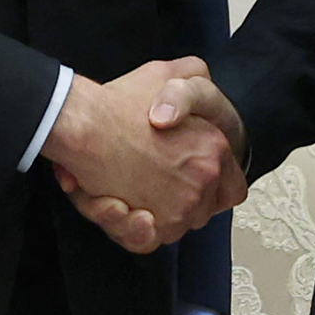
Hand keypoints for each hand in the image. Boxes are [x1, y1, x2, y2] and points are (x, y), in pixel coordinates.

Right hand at [42, 59, 245, 252]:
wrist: (83, 123)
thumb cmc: (118, 101)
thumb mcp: (166, 73)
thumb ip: (191, 77)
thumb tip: (199, 80)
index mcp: (215, 146)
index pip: (231, 188)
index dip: (210, 187)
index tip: (185, 180)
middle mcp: (204, 177)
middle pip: (201, 211)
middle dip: (177, 202)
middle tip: (146, 181)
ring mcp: (182, 205)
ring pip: (173, 227)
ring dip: (148, 215)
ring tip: (120, 190)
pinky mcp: (155, 225)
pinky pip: (150, 240)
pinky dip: (133, 231)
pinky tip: (117, 205)